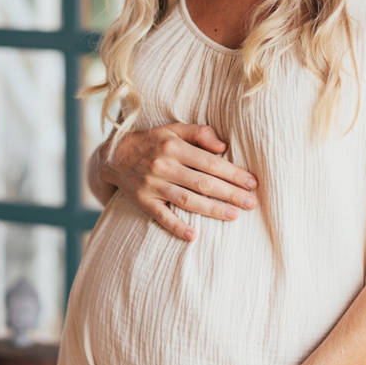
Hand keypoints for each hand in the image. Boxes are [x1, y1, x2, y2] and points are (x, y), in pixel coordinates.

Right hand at [98, 123, 259, 241]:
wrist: (113, 156)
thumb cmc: (152, 141)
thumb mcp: (173, 129)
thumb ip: (200, 133)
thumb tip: (223, 146)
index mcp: (174, 146)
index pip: (210, 162)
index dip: (233, 173)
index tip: (252, 183)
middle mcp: (163, 166)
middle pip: (203, 183)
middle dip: (230, 193)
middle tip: (252, 202)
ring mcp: (152, 185)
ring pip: (187, 200)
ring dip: (212, 209)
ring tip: (234, 215)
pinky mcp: (143, 201)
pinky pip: (161, 216)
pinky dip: (177, 227)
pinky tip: (194, 235)